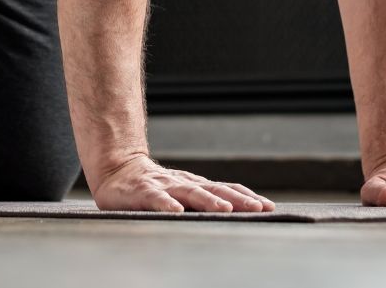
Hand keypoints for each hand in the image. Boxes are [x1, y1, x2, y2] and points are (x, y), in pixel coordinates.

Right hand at [91, 154, 276, 212]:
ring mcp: (164, 186)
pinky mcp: (143, 192)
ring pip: (190, 192)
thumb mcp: (181, 194)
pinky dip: (166, 205)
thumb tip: (235, 214)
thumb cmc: (153, 188)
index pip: (226, 188)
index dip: (246, 197)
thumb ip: (201, 202)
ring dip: (208, 201)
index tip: (268, 206)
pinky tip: (176, 211)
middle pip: (215, 189)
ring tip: (224, 209)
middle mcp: (184, 183)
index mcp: (195, 185)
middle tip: (258, 208)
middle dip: (237, 199)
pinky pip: (156, 199)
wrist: (117, 170)